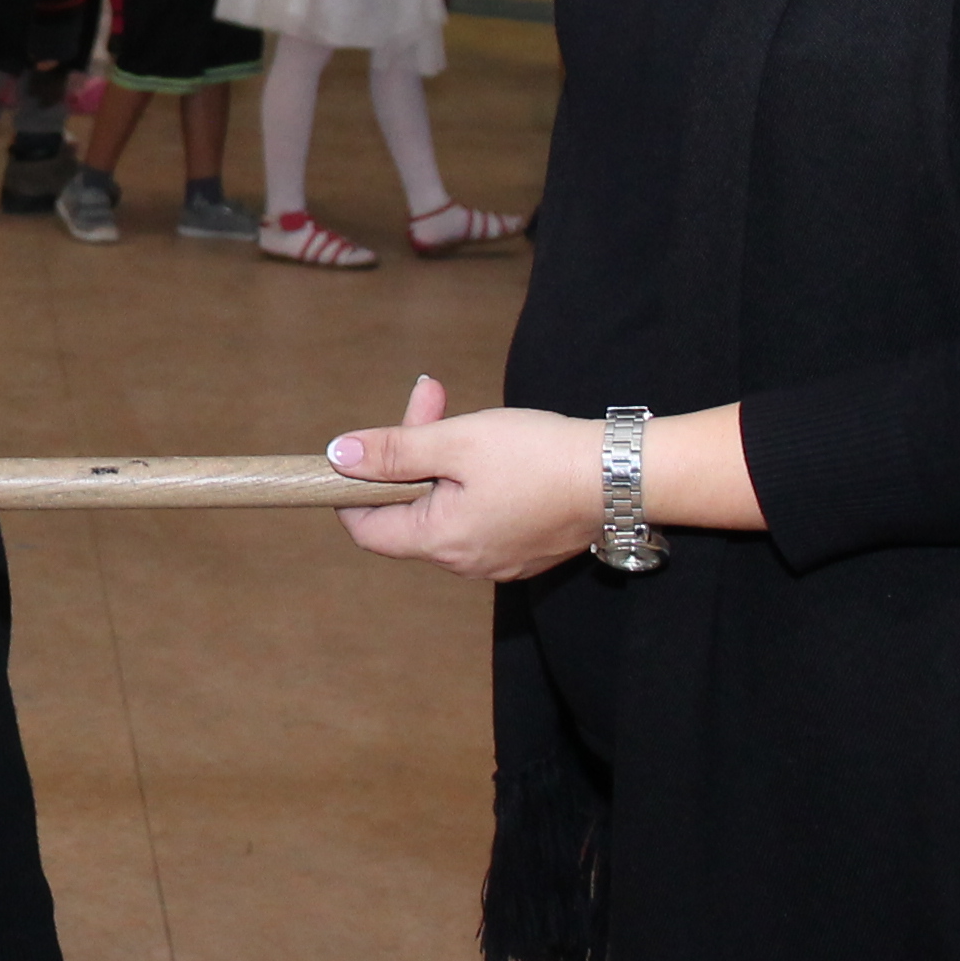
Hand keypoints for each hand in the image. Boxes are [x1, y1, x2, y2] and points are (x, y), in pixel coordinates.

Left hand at [325, 377, 607, 580]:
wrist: (621, 476)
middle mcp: (464, 561)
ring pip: (445, 507)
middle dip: (408, 452)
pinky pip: (479, 514)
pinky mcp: (524, 546)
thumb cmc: (539, 457)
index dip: (353, 488)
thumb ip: (393, 450)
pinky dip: (472, 480)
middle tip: (429, 399)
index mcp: (439, 541)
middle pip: (408, 510)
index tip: (362, 449)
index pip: (366, 528)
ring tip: (462, 414)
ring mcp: (497, 557)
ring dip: (442, 459)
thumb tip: (338, 457)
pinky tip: (493, 447)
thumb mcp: (457, 442)